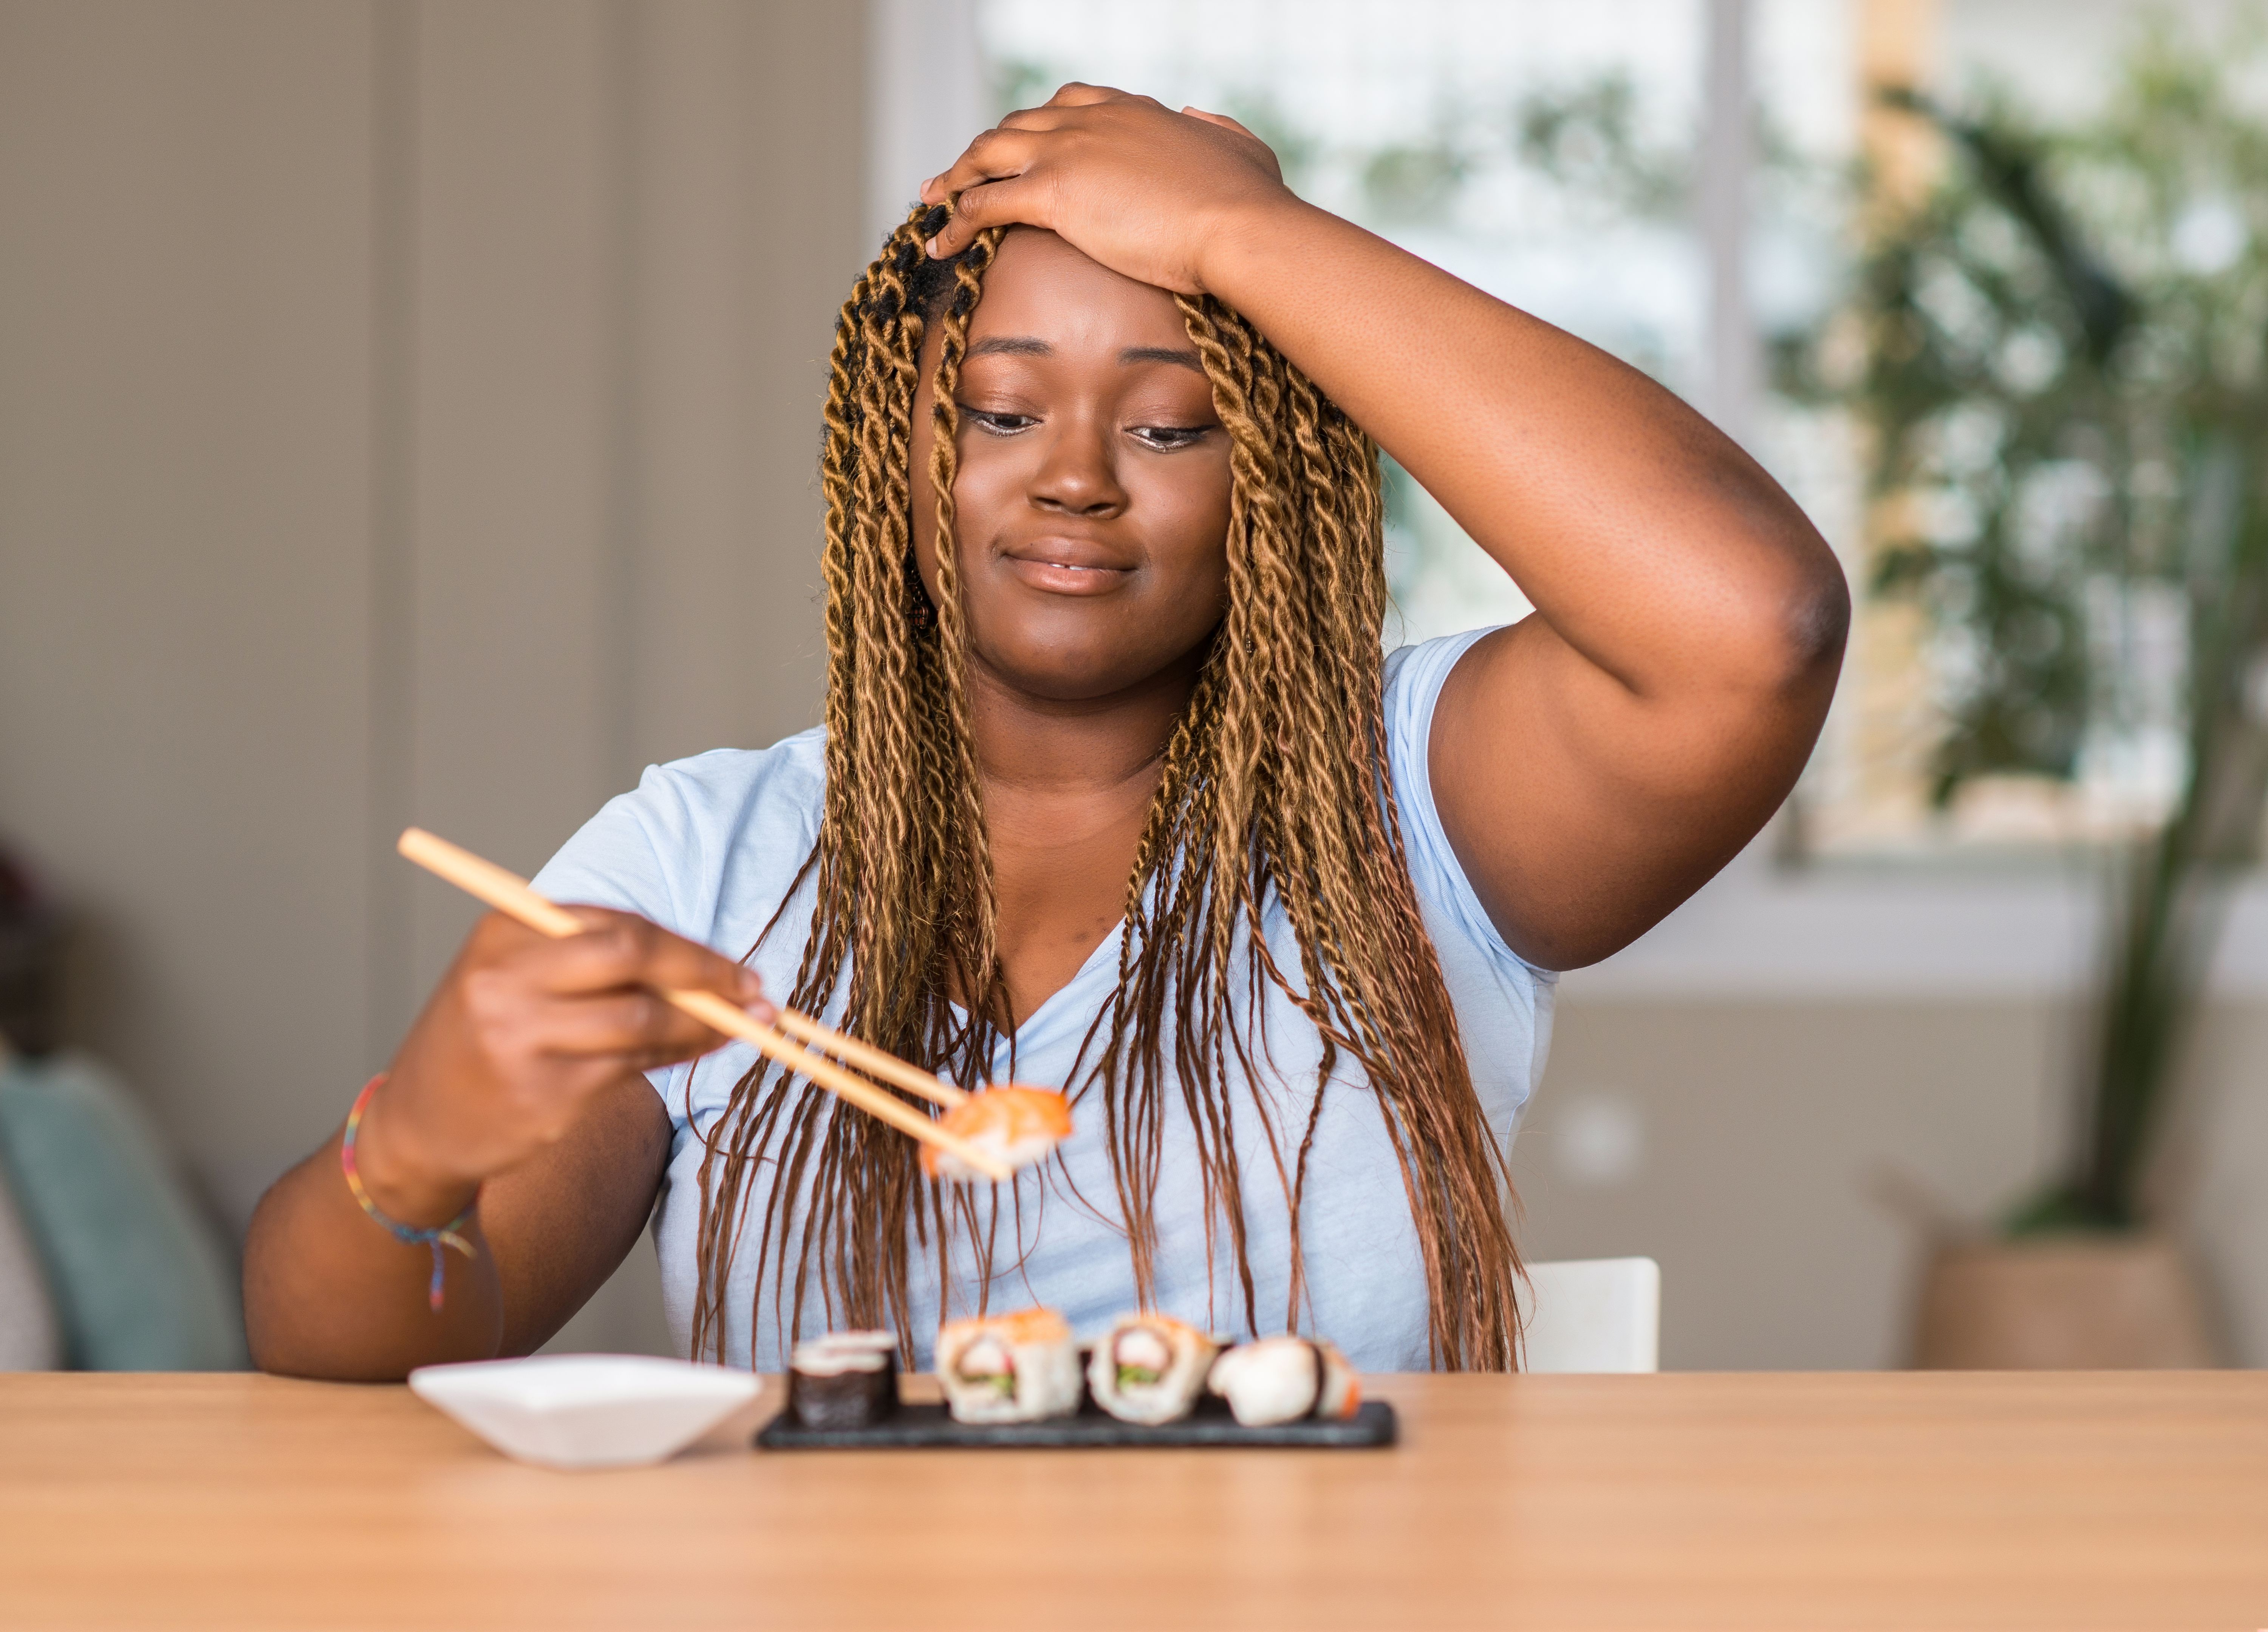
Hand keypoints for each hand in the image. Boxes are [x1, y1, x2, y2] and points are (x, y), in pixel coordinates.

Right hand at [354, 909, 768, 1221]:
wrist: (417, 1126)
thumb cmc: (486, 1038)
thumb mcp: (520, 976)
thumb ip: (597, 961)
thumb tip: (706, 969)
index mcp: (505, 933)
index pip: (618, 926)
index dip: (688, 947)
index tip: (735, 966)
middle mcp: (508, 981)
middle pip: (633, 959)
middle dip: (707, 974)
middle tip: (755, 992)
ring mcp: (523, 1041)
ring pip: (642, 1021)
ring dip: (703, 1026)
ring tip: (739, 1028)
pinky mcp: (543, 1098)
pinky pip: (629, 1070)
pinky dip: (674, 1059)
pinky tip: (693, 1055)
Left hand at [920, 84, 1296, 294]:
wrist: (1240, 227)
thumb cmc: (1250, 201)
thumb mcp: (1241, 147)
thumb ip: (1214, 128)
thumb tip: (1198, 117)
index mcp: (1130, 110)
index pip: (1066, 105)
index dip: (1036, 126)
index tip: (1021, 146)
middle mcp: (1090, 120)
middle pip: (1016, 125)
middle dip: (984, 149)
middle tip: (959, 173)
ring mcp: (1067, 152)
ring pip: (988, 153)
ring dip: (955, 176)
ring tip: (933, 200)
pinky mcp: (1052, 193)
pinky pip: (985, 202)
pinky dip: (956, 219)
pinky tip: (942, 241)